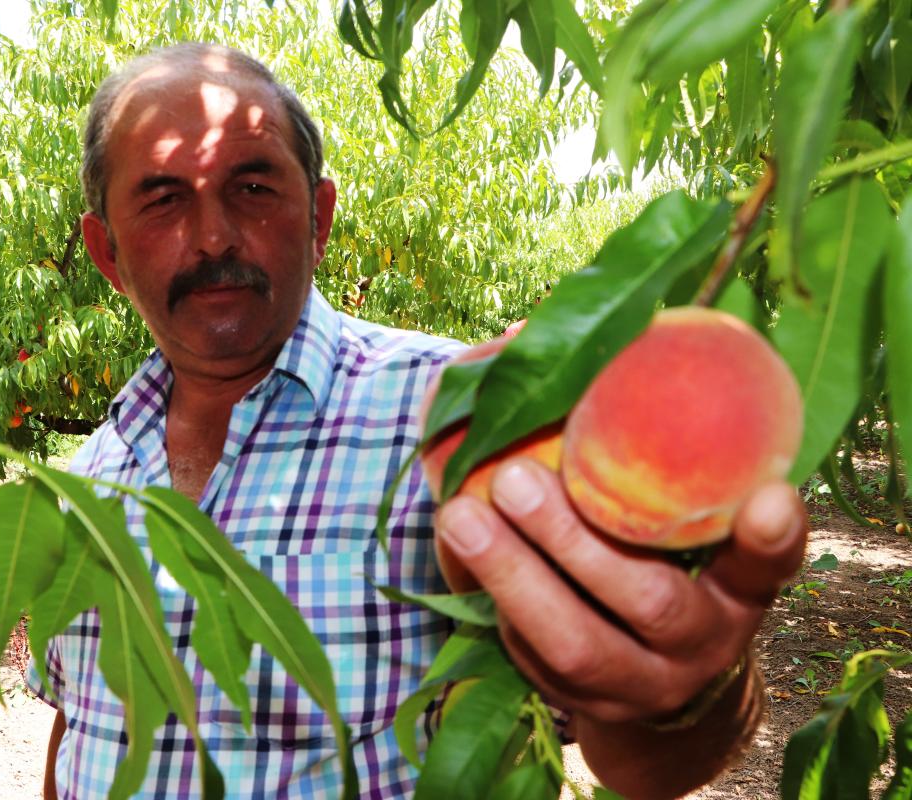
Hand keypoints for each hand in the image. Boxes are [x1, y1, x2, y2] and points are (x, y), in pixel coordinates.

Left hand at [433, 457, 806, 723]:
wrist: (649, 673)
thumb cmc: (659, 560)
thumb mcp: (678, 518)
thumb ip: (648, 455)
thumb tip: (540, 337)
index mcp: (738, 591)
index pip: (769, 563)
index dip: (771, 535)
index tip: (769, 495)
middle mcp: (701, 644)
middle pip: (649, 602)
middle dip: (573, 540)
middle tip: (512, 478)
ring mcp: (638, 685)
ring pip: (575, 645)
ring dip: (512, 575)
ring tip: (460, 516)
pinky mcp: (577, 705)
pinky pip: (527, 657)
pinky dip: (486, 599)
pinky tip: (456, 549)